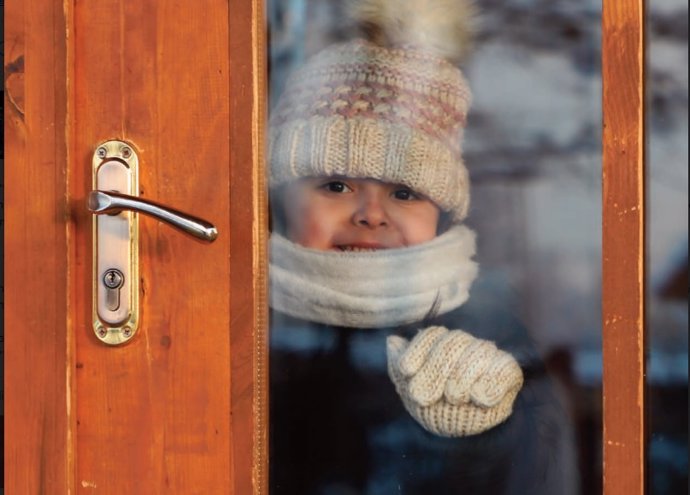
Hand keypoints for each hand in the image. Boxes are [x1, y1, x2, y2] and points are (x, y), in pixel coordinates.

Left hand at [387, 326, 523, 436]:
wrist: (458, 429)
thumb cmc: (432, 403)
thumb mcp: (409, 386)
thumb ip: (399, 364)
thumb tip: (391, 341)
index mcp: (442, 342)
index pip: (432, 335)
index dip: (418, 351)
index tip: (405, 370)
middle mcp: (466, 344)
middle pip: (453, 343)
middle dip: (435, 370)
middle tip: (422, 396)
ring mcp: (488, 356)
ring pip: (477, 353)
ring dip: (462, 377)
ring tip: (452, 398)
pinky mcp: (508, 371)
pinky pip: (504, 369)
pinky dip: (491, 383)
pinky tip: (478, 398)